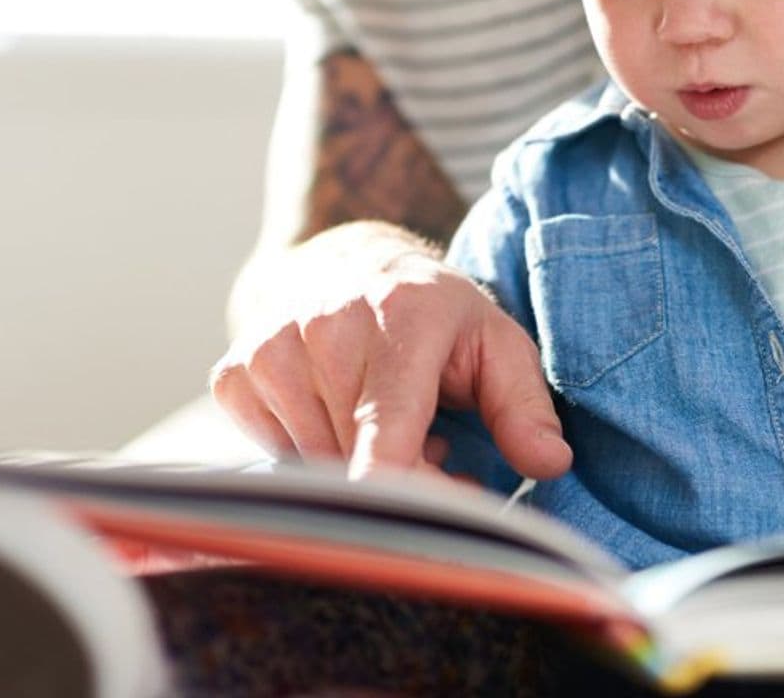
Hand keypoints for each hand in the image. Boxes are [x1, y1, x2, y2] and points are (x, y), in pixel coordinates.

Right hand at [210, 249, 572, 480]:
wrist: (343, 263)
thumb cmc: (432, 314)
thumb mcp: (495, 342)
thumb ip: (523, 404)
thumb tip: (548, 463)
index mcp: (401, 316)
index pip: (386, 431)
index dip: (411, 492)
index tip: (441, 519)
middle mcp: (325, 326)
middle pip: (358, 463)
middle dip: (407, 481)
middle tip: (439, 452)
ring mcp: (270, 350)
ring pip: (318, 467)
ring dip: (360, 468)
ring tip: (390, 423)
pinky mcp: (234, 376)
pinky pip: (277, 455)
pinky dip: (314, 454)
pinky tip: (340, 416)